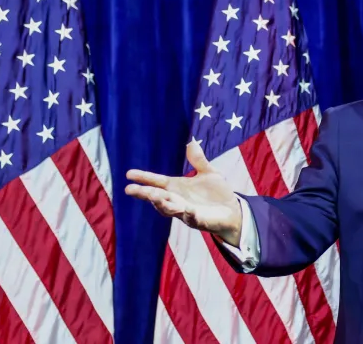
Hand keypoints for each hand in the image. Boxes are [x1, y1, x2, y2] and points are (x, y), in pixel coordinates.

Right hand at [125, 141, 242, 246]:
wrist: (233, 211)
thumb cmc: (217, 194)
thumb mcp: (209, 173)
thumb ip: (198, 161)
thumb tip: (191, 143)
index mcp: (177, 187)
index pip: (157, 182)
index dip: (144, 178)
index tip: (129, 174)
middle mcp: (178, 200)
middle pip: (157, 197)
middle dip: (145, 194)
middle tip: (130, 189)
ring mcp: (187, 212)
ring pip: (170, 210)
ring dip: (162, 204)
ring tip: (154, 197)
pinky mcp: (200, 221)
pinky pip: (193, 219)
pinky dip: (190, 215)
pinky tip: (188, 210)